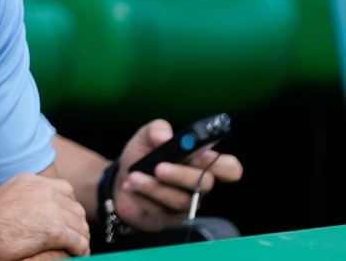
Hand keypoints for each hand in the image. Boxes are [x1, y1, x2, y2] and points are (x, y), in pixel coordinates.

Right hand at [0, 173, 89, 258]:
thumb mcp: (5, 196)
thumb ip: (23, 197)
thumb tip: (31, 210)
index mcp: (32, 181)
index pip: (65, 189)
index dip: (68, 207)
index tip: (66, 220)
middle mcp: (44, 190)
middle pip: (76, 208)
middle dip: (77, 224)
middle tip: (74, 238)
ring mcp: (51, 209)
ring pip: (80, 226)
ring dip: (80, 239)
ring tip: (76, 250)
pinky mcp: (55, 231)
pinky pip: (79, 243)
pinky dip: (80, 251)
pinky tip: (76, 256)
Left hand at [113, 119, 243, 230]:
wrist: (119, 181)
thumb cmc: (142, 157)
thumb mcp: (145, 137)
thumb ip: (156, 129)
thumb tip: (164, 136)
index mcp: (200, 162)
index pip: (229, 168)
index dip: (224, 164)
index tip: (200, 154)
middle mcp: (198, 184)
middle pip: (206, 184)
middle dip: (181, 175)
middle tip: (158, 168)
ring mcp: (187, 203)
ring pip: (182, 200)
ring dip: (155, 188)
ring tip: (133, 177)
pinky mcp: (171, 218)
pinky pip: (163, 212)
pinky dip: (143, 198)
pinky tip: (129, 187)